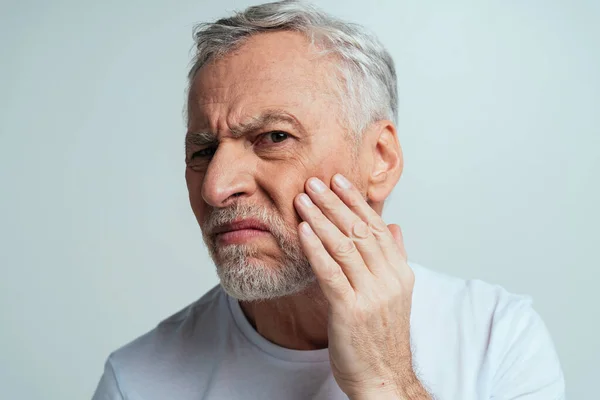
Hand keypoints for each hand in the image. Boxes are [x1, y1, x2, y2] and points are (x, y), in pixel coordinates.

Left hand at [294, 174, 428, 398]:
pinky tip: (303, 230)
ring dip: (321, 219)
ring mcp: (372, 295)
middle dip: (335, 204)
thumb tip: (393, 227)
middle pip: (360, 232)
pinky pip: (331, 272)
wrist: (383, 378)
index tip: (338, 181)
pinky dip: (316, 248)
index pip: (377, 228)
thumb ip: (394, 258)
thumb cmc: (382, 336)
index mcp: (400, 273)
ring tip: (303, 198)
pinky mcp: (351, 310)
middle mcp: (389, 280)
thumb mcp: (395, 294)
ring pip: (344, 247)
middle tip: (315, 182)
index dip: (356, 202)